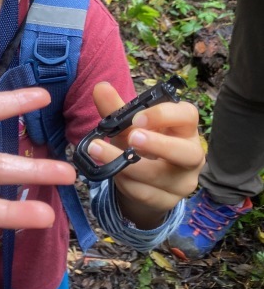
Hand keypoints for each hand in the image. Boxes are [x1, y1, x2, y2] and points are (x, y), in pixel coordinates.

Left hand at [87, 81, 204, 228]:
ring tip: (98, 150)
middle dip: (159, 145)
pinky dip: (125, 182)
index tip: (136, 117)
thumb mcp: (128, 126)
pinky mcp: (168, 201)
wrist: (141, 183)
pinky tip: (111, 173)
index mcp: (184, 129)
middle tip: (132, 137)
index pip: (188, 116)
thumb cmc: (140, 146)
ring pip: (161, 176)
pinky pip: (146, 194)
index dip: (164, 115)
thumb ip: (115, 109)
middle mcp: (191, 155)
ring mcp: (183, 182)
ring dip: (128, 165)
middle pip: (188, 152)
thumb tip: (100, 87)